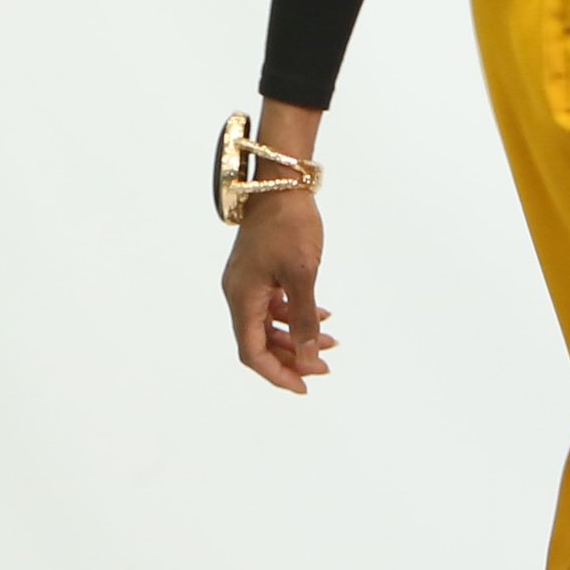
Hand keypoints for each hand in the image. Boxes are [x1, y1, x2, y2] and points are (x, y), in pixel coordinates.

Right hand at [222, 195, 337, 393]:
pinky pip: (274, 305)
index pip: (253, 352)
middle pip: (260, 342)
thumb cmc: (289, 225)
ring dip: (297, 337)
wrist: (280, 183)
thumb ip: (304, 319)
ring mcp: (248, 282)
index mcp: (242, 298)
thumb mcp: (303, 275)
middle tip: (325, 367)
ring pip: (269, 325)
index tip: (305, 386)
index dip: (278, 374)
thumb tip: (309, 358)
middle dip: (292, 358)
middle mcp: (238, 294)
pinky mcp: (259, 271)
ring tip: (331, 342)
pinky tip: (322, 316)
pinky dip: (295, 315)